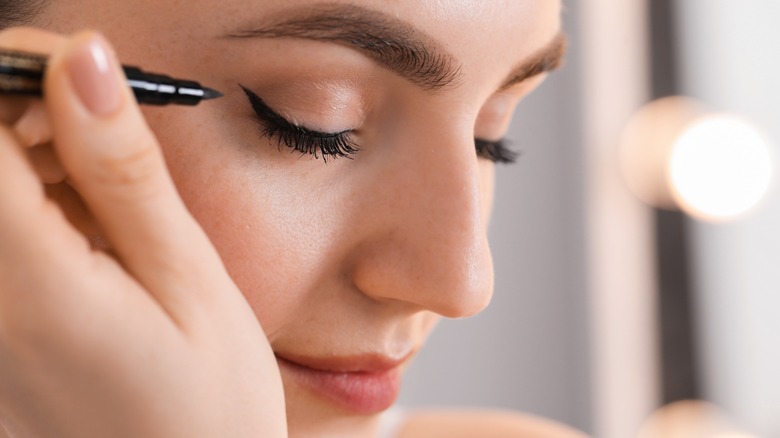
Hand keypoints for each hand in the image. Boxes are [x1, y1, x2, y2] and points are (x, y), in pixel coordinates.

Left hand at [0, 28, 285, 436]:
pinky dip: (33, 219)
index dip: (19, 71)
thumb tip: (84, 63)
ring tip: (116, 214)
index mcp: (27, 290)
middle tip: (111, 133)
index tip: (85, 70)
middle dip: (28, 116)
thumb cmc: (209, 411)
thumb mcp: (190, 282)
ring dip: (36, 170)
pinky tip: (90, 248)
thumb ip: (126, 174)